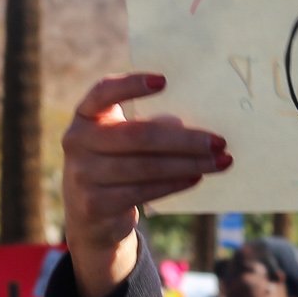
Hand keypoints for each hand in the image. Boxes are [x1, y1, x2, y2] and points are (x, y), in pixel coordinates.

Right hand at [61, 73, 229, 296]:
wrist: (92, 215)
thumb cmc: (120, 163)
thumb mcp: (126, 140)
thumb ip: (150, 127)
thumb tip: (191, 127)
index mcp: (86, 116)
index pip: (103, 92)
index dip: (131, 85)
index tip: (164, 81)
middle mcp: (78, 141)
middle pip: (137, 135)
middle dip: (184, 139)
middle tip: (219, 141)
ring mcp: (82, 174)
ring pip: (145, 167)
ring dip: (188, 164)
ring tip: (220, 161)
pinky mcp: (94, 204)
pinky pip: (143, 191)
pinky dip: (174, 183)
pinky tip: (197, 177)